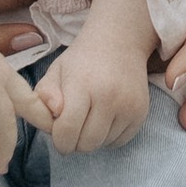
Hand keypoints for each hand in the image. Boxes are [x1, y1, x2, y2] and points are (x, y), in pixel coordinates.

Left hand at [38, 0, 154, 155]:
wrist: (119, 42)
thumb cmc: (82, 60)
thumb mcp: (56, 70)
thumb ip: (44, 94)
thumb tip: (54, 114)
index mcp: (82, 85)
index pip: (67, 131)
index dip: (59, 140)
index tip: (58, 134)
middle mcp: (109, 97)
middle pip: (86, 143)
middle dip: (75, 141)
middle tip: (73, 126)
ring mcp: (128, 106)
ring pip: (103, 144)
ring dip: (92, 138)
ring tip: (89, 118)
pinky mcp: (141, 113)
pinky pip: (120, 142)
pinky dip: (109, 137)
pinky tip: (105, 119)